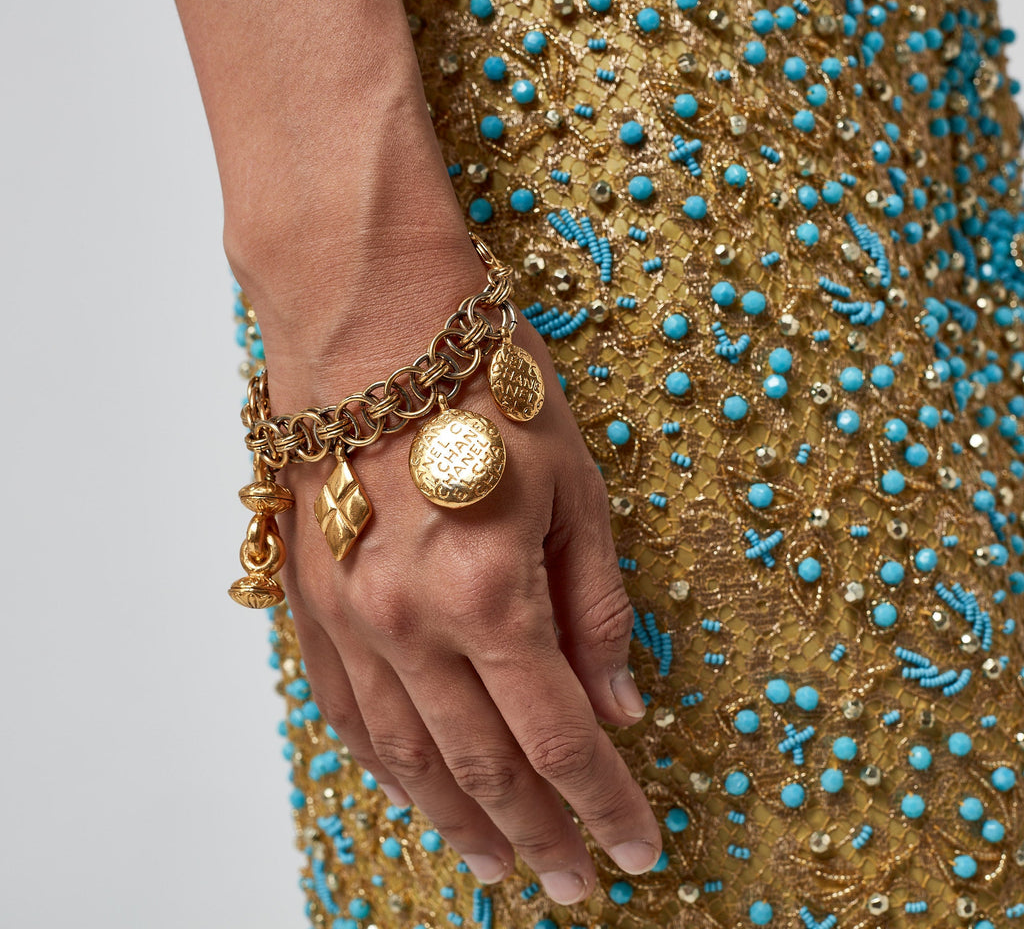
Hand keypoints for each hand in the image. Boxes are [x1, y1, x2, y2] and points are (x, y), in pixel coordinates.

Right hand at [269, 306, 662, 905]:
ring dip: (458, 821)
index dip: (605, 806)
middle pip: (485, 767)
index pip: (562, 739)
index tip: (638, 852)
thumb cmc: (488, 387)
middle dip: (540, 835)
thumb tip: (621, 706)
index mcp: (492, 595)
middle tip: (573, 886)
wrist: (375, 326)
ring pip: (407, 756)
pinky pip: (344, 710)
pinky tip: (411, 791)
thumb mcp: (576, 487)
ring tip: (498, 865)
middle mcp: (412, 625)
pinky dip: (383, 765)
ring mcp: (350, 619)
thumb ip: (595, 606)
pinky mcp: (310, 599)